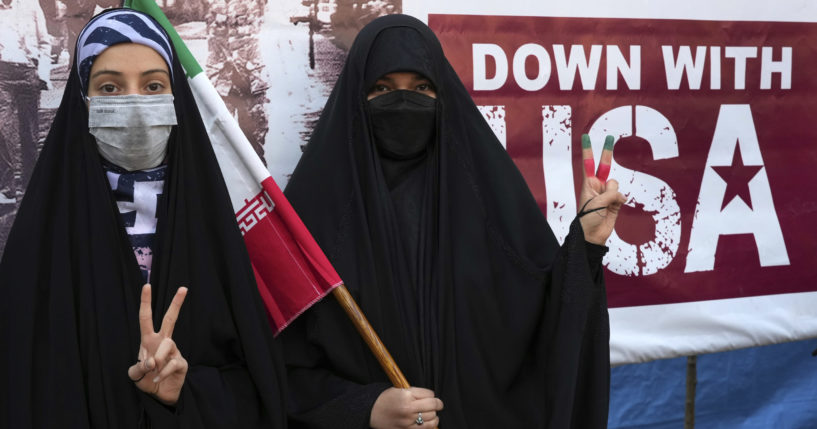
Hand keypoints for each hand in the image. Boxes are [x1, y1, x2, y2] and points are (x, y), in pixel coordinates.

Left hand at [127, 284, 188, 405]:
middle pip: (170, 319)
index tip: (147, 286)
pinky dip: (161, 373)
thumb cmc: (146, 380)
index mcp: (148, 340)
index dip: (146, 302)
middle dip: (176, 304)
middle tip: (183, 288)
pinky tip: (156, 379)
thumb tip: (152, 361)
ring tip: (152, 369)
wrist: (159, 395)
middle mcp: (162, 342)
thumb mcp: (135, 374)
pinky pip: (172, 363)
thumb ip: (139, 367)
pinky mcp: (181, 363)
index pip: (146, 318)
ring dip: (158, 357)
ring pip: (168, 343)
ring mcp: (174, 352)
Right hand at [370, 387, 443, 428]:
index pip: (430, 394)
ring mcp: (408, 421)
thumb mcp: (399, 390)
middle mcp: (408, 408)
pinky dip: (431, 425)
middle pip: (433, 406)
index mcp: (406, 395)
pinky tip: (429, 422)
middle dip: (437, 405)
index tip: (431, 397)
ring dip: (434, 416)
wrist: (371, 412)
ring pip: (432, 418)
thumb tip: (431, 397)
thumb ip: (415, 393)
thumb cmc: (385, 400)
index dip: (432, 395)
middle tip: (437, 404)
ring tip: (432, 414)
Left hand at [578, 135, 626, 244]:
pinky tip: (615, 208)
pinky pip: (621, 195)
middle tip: (610, 137)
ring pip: (616, 184)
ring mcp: (607, 194)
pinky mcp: (615, 202)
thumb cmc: (588, 219)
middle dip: (607, 152)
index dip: (588, 150)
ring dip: (614, 194)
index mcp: (588, 184)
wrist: (592, 236)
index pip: (588, 163)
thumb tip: (620, 194)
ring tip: (606, 205)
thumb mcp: (596, 203)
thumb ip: (610, 193)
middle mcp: (597, 186)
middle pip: (604, 166)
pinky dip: (620, 201)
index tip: (586, 136)